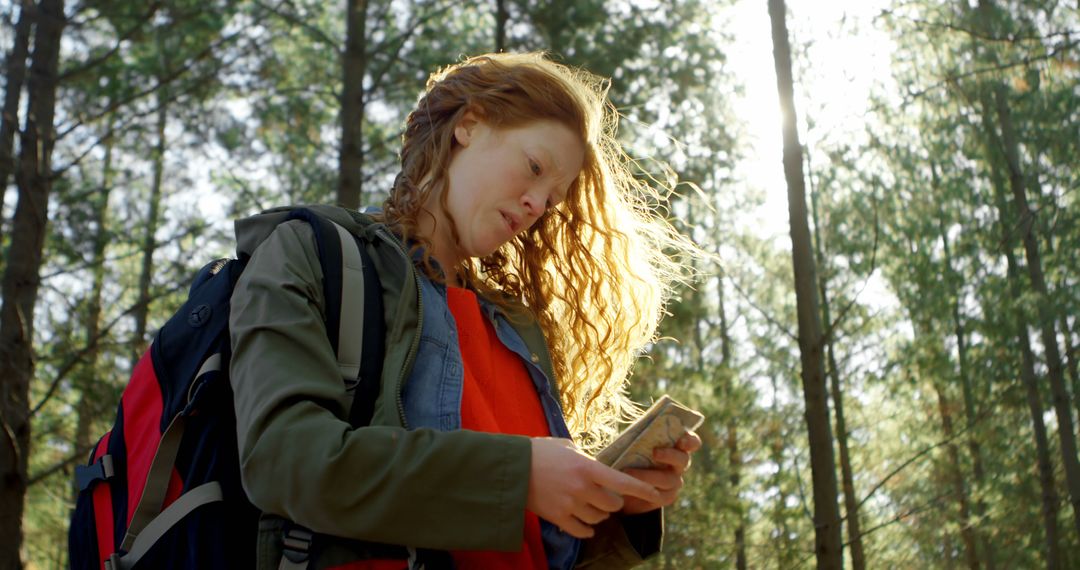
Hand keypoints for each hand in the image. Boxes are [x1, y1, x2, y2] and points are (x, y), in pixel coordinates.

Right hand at [527, 437, 661, 538]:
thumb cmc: (540, 452)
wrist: (512, 467)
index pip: (623, 482)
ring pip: (599, 518)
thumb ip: (586, 458)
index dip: (642, 489)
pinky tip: (587, 525)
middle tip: (608, 495)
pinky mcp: (558, 518)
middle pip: (613, 504)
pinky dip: (587, 529)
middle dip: (614, 501)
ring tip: (593, 506)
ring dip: (600, 514)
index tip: (656, 493)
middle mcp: (582, 488)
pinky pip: (582, 530)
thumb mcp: (567, 447)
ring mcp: (570, 505)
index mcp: (587, 468)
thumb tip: (598, 465)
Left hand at [620, 431, 701, 514]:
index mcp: (677, 447)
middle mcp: (679, 464)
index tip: (681, 440)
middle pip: (683, 459)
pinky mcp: (667, 497)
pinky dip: (645, 490)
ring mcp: (675, 482)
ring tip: (628, 471)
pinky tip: (633, 486)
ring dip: (648, 475)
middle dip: (669, 455)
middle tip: (655, 452)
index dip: (690, 440)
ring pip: (668, 479)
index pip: (692, 442)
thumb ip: (642, 434)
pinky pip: (660, 495)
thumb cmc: (633, 454)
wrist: (628, 483)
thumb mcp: (637, 442)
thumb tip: (637, 426)